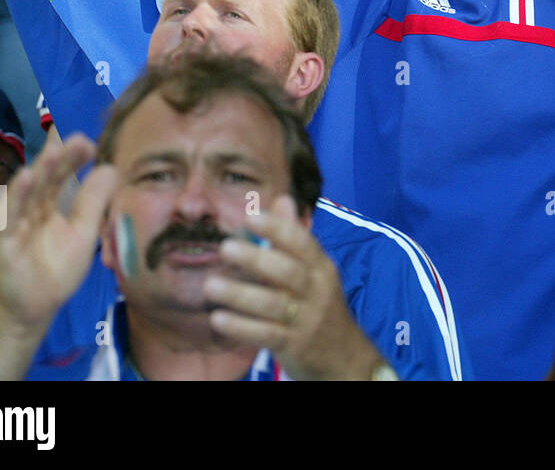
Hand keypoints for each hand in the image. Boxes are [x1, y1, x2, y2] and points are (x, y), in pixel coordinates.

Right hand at [0, 133, 118, 331]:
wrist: (34, 309)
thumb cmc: (57, 269)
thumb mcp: (84, 233)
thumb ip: (94, 202)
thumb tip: (110, 167)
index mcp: (53, 204)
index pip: (65, 175)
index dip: (75, 158)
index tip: (92, 142)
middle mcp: (33, 207)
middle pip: (47, 178)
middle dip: (61, 157)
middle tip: (78, 138)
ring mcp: (17, 222)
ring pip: (28, 191)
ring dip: (40, 170)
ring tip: (54, 150)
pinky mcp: (3, 240)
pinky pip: (7, 216)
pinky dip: (15, 197)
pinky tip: (25, 178)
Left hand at [204, 195, 383, 379]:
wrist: (344, 356)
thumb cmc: (319, 306)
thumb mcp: (315, 271)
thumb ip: (295, 237)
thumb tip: (282, 199)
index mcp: (322, 268)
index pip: (303, 243)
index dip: (278, 228)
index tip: (251, 216)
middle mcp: (317, 291)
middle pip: (287, 272)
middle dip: (256, 258)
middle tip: (225, 247)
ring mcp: (307, 320)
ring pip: (273, 305)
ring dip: (240, 295)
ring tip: (210, 286)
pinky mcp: (295, 346)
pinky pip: (266, 335)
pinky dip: (241, 327)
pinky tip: (218, 318)